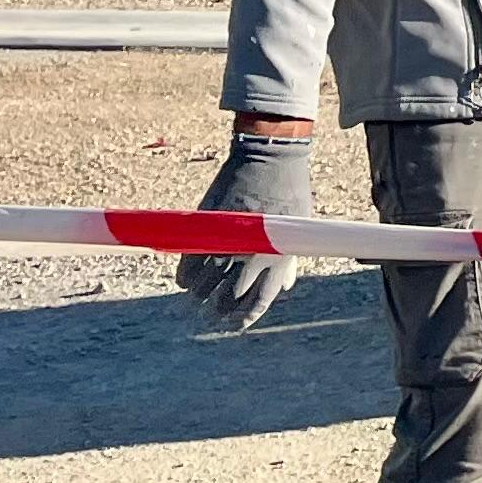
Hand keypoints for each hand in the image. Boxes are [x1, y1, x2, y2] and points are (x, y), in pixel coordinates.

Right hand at [179, 121, 312, 328]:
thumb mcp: (297, 230)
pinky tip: (185, 280)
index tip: (235, 323)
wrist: (270, 159)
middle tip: (209, 314)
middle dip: (218, 310)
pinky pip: (189, 262)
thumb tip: (284, 286)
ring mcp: (228, 243)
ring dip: (198, 295)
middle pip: (228, 297)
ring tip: (195, 298)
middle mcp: (252, 257)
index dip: (245, 316)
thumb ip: (287, 260)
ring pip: (205, 284)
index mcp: (278, 259)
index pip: (259, 301)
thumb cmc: (291, 193)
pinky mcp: (208, 229)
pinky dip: (184, 275)